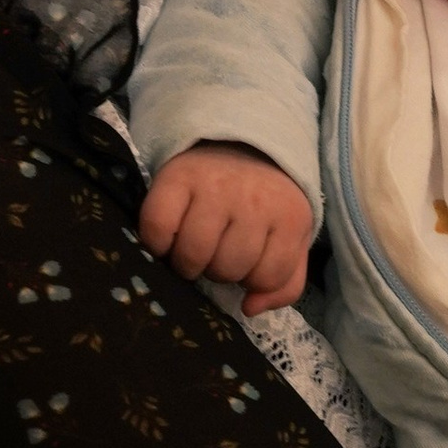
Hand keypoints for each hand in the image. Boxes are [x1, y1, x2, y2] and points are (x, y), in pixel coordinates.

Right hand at [139, 147, 312, 312]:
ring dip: (187, 262)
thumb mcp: (290, 238)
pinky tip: (169, 235)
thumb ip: (284, 282)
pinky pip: (157, 230)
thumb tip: (250, 308)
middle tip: (216, 249)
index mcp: (290, 217)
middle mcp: (254, 200)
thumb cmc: (265, 199)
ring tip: (192, 246)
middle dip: (218, 269)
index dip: (250, 278)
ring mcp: (214, 187)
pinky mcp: (176, 177)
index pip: (266, 277)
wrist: (238, 139)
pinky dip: (156, 243)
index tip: (244, 259)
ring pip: (193, 256)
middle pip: (227, 269)